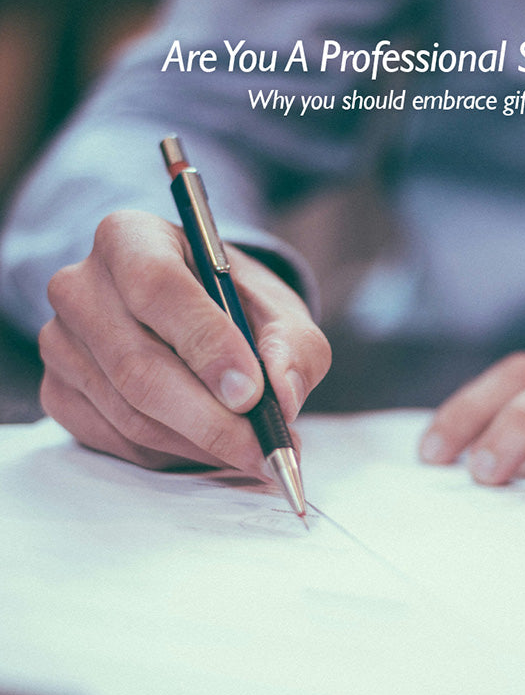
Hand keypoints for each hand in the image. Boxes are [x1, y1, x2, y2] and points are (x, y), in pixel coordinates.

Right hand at [39, 210, 330, 474]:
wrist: (198, 320)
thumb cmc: (238, 309)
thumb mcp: (281, 314)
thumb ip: (293, 347)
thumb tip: (283, 397)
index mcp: (130, 239)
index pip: (157, 287)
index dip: (206, 345)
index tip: (252, 393)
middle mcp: (81, 287)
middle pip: (138, 367)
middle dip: (212, 420)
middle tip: (265, 449)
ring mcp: (61, 344)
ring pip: (131, 415)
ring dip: (202, 445)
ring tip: (254, 452)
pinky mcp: (60, 393)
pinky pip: (119, 442)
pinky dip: (176, 455)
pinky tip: (213, 448)